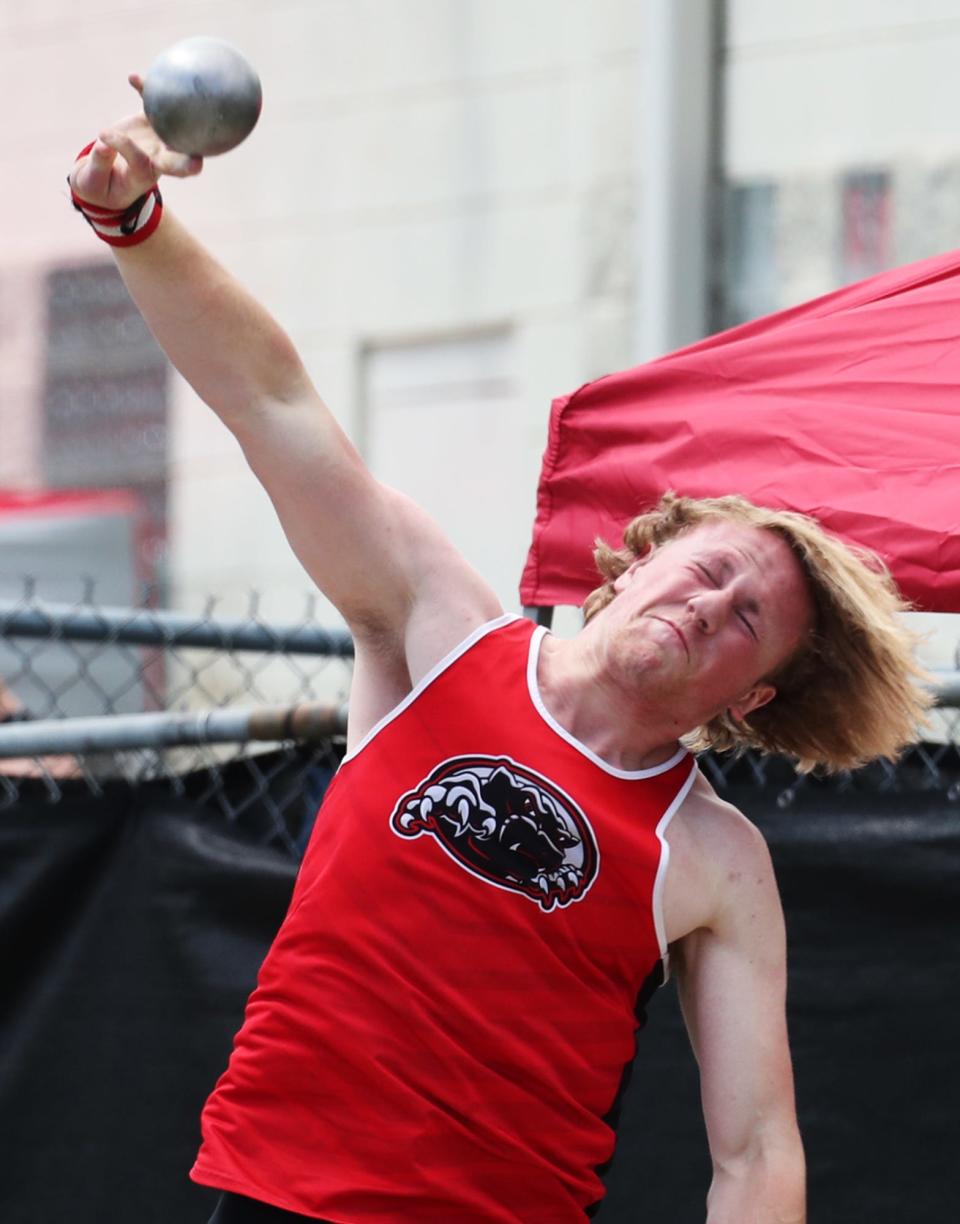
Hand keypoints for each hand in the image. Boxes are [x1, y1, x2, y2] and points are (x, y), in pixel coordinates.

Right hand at [69, 73, 202, 209]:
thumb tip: (104, 142)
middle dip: (190, 152)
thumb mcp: (95, 181)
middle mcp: (158, 157)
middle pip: (178, 154)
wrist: (106, 173)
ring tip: (155, 88)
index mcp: (145, 175)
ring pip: (169, 121)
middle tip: (197, 148)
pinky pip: (150, 104)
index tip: (110, 140)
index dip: (133, 151)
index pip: (144, 163)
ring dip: (171, 106)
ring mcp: (157, 137)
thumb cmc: (101, 183)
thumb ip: (100, 163)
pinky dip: (144, 92)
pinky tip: (133, 78)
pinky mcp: (150, 121)